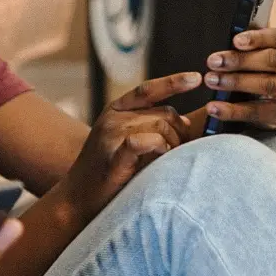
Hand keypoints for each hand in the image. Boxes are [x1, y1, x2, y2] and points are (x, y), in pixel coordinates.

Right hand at [61, 73, 200, 219]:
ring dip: (172, 144)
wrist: (78, 197)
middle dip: (180, 132)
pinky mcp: (114, 155)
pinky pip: (146, 141)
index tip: (197, 78)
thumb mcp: (128, 140)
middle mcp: (113, 118)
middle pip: (164, 113)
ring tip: (166, 160)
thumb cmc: (110, 171)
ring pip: (160, 127)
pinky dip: (159, 148)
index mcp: (116, 110)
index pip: (149, 90)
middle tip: (178, 152)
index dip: (174, 82)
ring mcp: (111, 135)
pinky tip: (158, 159)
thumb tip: (188, 122)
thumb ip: (154, 127)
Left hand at [203, 28, 275, 129]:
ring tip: (212, 81)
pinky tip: (214, 107)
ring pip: (266, 84)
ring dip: (236, 82)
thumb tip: (227, 35)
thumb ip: (247, 44)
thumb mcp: (259, 52)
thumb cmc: (263, 69)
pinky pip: (256, 111)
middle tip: (213, 61)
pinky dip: (233, 110)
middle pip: (270, 60)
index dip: (256, 38)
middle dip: (239, 60)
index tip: (235, 41)